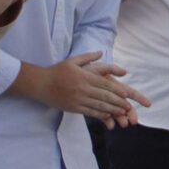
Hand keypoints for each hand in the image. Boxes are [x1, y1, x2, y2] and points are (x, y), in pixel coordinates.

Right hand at [33, 52, 152, 123]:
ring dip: (112, 110)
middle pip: (104, 96)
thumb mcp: (72, 60)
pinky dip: (100, 115)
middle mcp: (82, 89)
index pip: (105, 84)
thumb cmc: (57, 71)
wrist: (40, 84)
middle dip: (118, 102)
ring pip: (98, 106)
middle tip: (129, 107)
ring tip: (122, 113)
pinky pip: (89, 112)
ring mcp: (77, 99)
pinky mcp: (73, 108)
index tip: (127, 95)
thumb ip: (88, 57)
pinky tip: (108, 116)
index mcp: (84, 77)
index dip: (117, 91)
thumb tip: (101, 52)